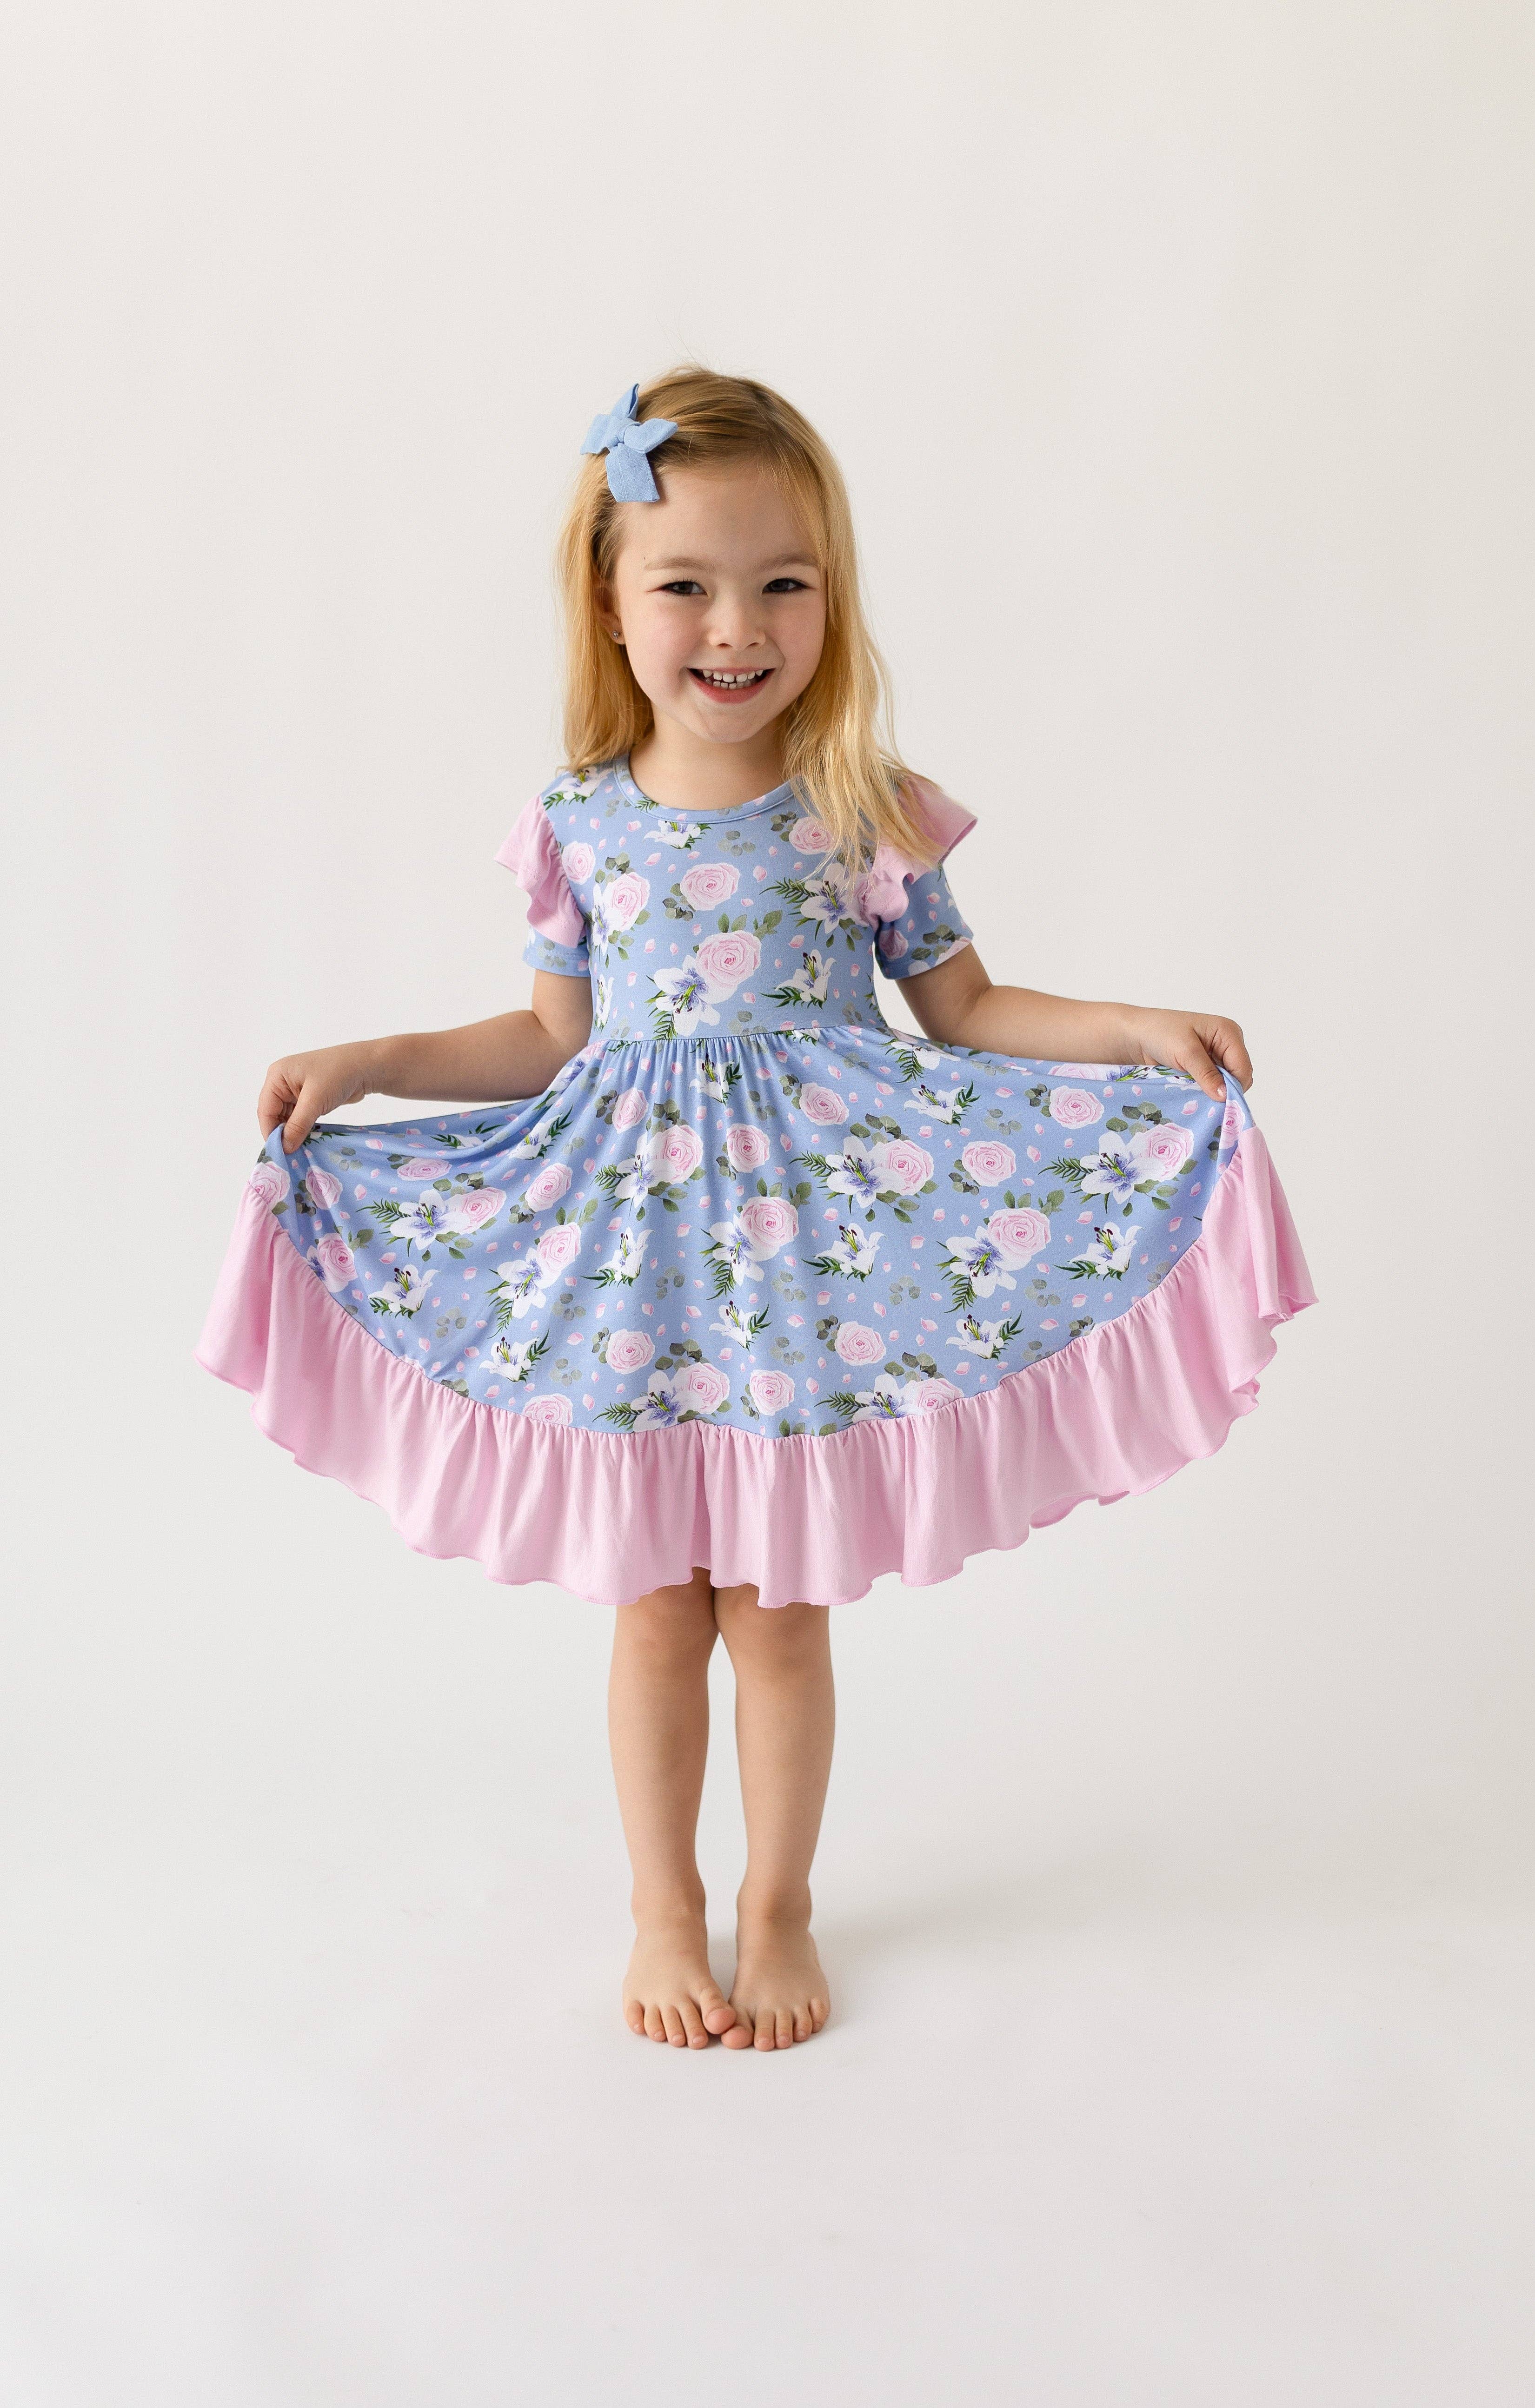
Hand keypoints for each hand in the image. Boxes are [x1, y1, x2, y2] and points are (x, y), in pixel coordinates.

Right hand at [258, 1043, 378, 1151]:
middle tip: (289, 1154)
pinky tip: (306, 1141)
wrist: (366, 1066)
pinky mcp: (308, 1098)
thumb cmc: (338, 1074)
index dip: (270, 1131)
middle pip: (274, 1115)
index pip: (265, 1109)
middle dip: (281, 1133)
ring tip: (298, 1150)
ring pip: (287, 1118)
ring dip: (292, 1133)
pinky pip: (299, 1118)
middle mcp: (282, 1082)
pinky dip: (302, 1129)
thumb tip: (285, 1148)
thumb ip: (298, 1125)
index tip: (278, 1152)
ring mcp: (295, 1090)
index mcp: (277, 1076)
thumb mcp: (315, 1100)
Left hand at [1122, 1010, 1251, 1102]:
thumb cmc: (1159, 1033)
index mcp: (1228, 1032)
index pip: (1243, 1068)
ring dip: (1213, 1092)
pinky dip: (1204, 1091)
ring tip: (1194, 1094)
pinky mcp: (1204, 1067)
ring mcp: (1216, 1057)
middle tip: (1203, 1099)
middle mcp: (1226, 1044)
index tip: (1218, 1102)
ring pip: (1226, 1083)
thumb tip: (1224, 1095)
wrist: (1135, 1035)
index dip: (1234, 1087)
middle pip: (1238, 1077)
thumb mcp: (1185, 1052)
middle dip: (1224, 1090)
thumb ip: (1206, 1073)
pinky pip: (1213, 1084)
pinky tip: (1192, 1093)